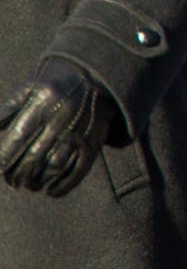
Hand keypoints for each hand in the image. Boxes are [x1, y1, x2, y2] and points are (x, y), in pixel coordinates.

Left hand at [0, 58, 113, 195]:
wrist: (95, 77)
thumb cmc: (53, 87)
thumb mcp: (28, 91)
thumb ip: (6, 113)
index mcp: (42, 103)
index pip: (17, 138)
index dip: (3, 158)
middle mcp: (62, 119)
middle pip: (33, 157)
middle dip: (17, 175)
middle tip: (12, 181)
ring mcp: (80, 132)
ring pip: (53, 168)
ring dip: (37, 182)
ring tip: (28, 184)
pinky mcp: (94, 142)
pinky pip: (78, 171)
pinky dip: (63, 186)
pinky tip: (50, 191)